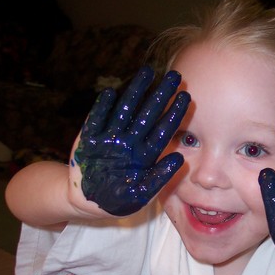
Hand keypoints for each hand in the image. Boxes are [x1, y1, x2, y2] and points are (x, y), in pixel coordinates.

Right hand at [73, 66, 189, 215]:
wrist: (87, 201)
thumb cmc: (118, 200)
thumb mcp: (141, 195)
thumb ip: (159, 179)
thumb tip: (179, 159)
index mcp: (145, 155)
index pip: (164, 130)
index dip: (175, 114)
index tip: (186, 97)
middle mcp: (130, 142)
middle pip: (148, 114)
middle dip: (161, 95)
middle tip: (174, 75)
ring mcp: (110, 138)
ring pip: (125, 111)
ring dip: (134, 92)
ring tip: (146, 72)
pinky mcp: (90, 139)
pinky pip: (96, 121)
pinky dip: (102, 109)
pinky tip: (109, 94)